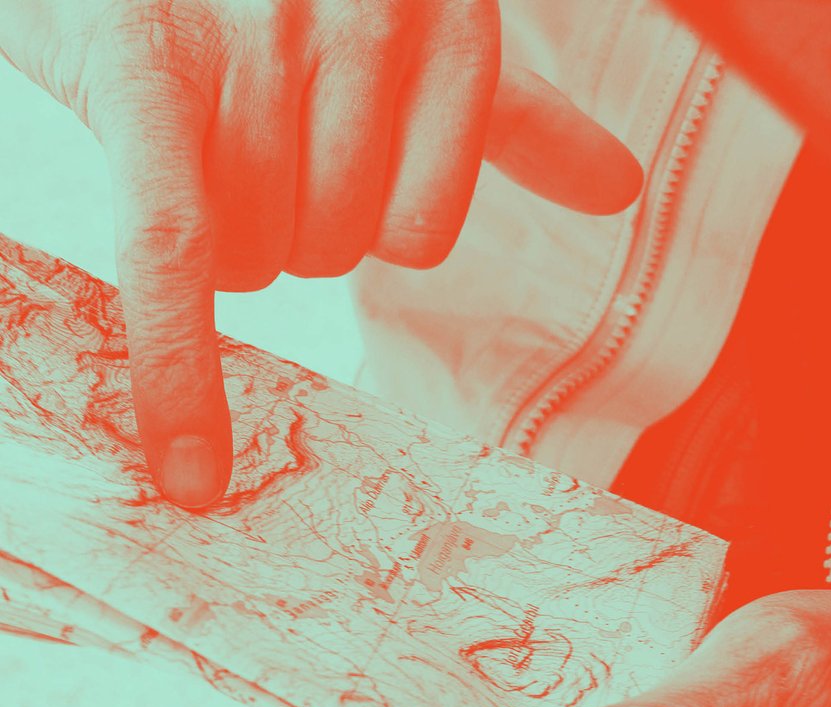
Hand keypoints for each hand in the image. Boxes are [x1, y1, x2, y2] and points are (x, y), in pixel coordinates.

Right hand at [0, 0, 641, 507]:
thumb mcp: (422, 41)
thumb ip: (516, 123)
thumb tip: (619, 187)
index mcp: (445, 20)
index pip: (423, 232)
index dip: (360, 238)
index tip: (317, 179)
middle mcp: (359, 19)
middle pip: (340, 246)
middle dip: (292, 224)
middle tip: (248, 143)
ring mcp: (257, 42)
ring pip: (263, 253)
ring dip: (230, 230)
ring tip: (198, 137)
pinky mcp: (144, 74)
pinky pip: (176, 256)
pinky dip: (178, 374)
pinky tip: (190, 471)